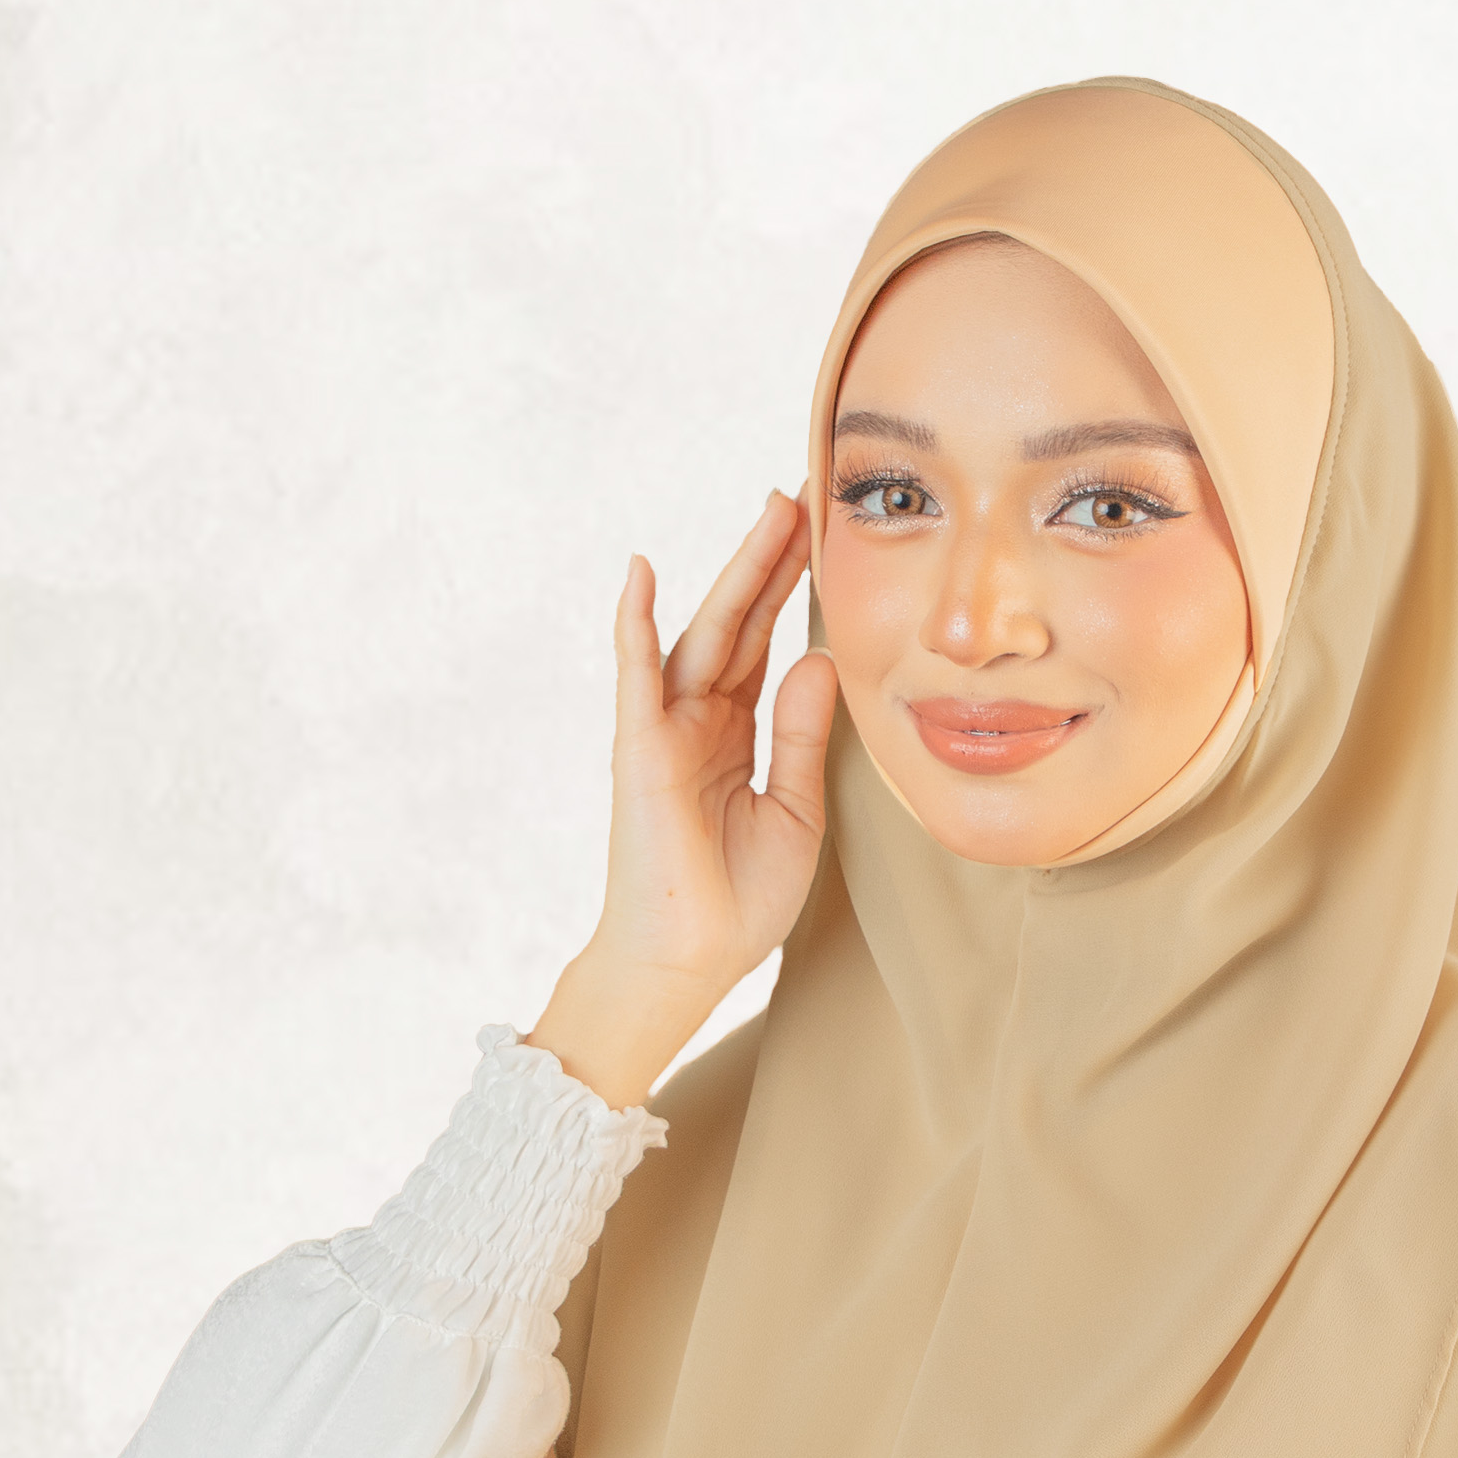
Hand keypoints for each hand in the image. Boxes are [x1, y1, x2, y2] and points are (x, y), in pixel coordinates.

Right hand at [529, 489, 839, 1109]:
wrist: (691, 962)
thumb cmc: (736, 902)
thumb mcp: (794, 811)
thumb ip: (801, 736)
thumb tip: (820, 661)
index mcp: (736, 735)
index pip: (767, 645)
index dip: (792, 591)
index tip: (822, 534)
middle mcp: (699, 721)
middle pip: (740, 623)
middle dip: (771, 560)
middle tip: (802, 494)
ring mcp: (666, 731)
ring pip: (705, 634)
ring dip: (734, 572)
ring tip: (768, 511)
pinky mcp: (641, 752)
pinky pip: (636, 678)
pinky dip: (635, 624)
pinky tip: (642, 574)